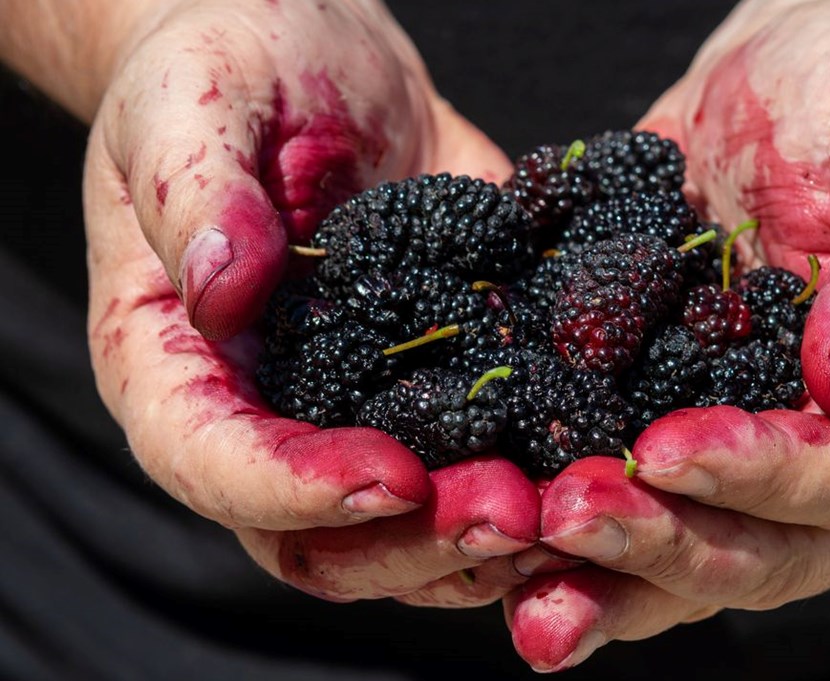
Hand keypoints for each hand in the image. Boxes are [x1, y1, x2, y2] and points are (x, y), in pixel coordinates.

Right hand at [83, 0, 537, 605]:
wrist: (313, 54)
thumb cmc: (228, 64)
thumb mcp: (195, 101)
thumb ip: (195, 191)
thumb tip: (222, 290)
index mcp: (175, 363)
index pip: (212, 463)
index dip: (296, 489)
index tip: (393, 477)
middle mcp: (262, 414)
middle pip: (318, 539)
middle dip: (417, 539)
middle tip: (515, 509)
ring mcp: (351, 415)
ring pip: (405, 533)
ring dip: (486, 538)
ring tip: (571, 502)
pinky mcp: (432, 392)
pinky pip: (474, 465)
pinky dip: (534, 484)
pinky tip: (599, 461)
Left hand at [506, 0, 829, 668]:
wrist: (814, 73)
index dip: (769, 476)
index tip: (668, 448)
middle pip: (777, 547)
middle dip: (671, 544)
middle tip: (571, 522)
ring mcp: (773, 446)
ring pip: (705, 550)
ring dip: (616, 578)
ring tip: (524, 591)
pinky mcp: (691, 420)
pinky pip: (646, 497)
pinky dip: (580, 535)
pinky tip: (509, 544)